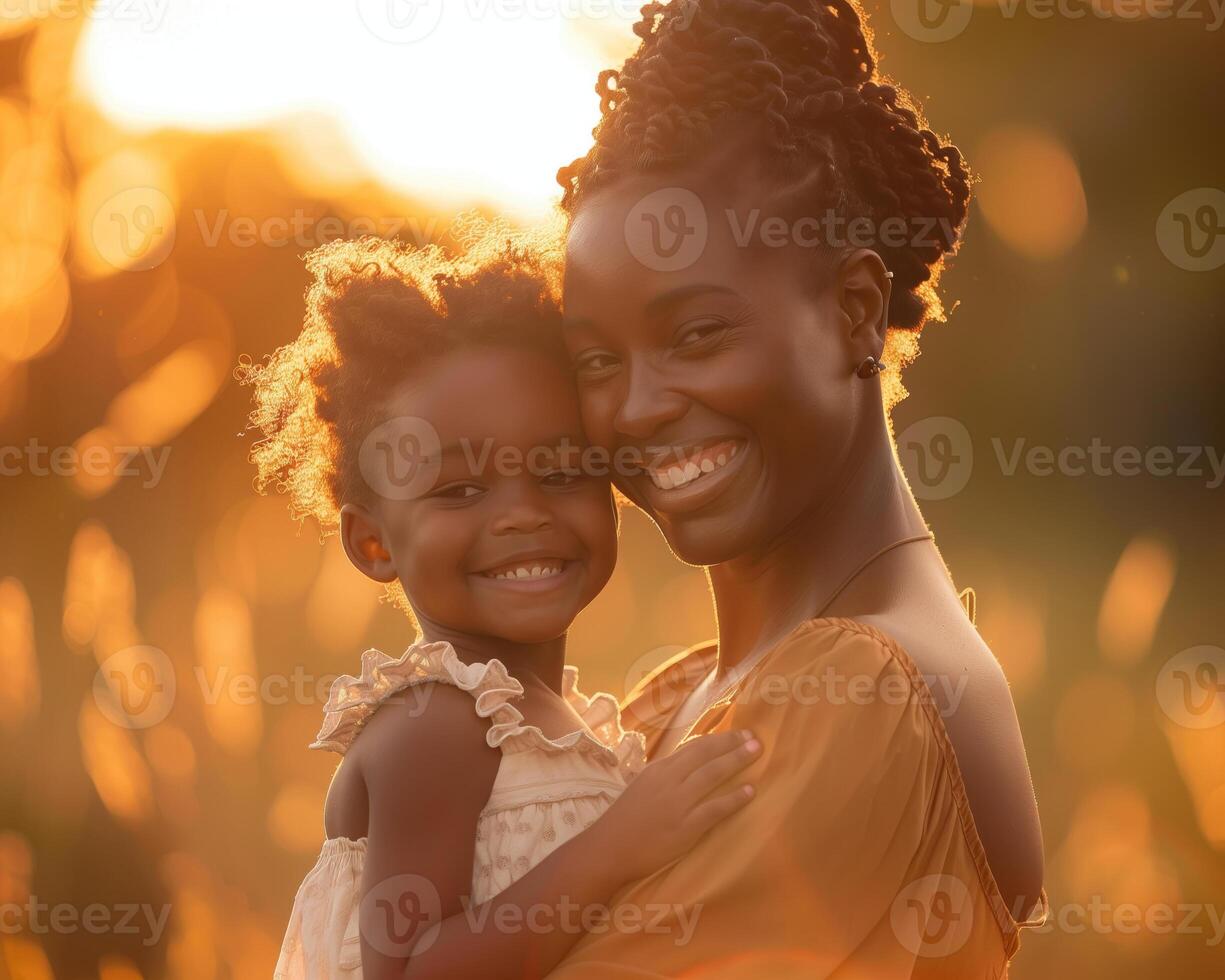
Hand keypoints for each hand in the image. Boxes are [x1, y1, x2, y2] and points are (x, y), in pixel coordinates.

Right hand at [593, 729, 760, 881]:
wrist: (608, 849)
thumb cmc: (624, 820)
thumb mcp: (643, 787)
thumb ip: (665, 776)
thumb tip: (690, 767)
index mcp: (659, 769)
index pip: (694, 747)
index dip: (719, 739)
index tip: (738, 733)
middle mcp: (669, 780)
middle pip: (706, 754)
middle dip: (732, 743)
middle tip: (754, 737)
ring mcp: (677, 803)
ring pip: (712, 775)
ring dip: (737, 761)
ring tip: (757, 752)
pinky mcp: (684, 827)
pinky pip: (714, 809)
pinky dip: (734, 798)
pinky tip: (750, 792)